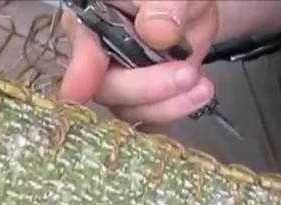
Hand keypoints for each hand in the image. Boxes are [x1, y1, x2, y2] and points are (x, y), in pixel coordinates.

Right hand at [60, 1, 220, 123]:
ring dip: (167, 104)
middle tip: (186, 74)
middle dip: (146, 88)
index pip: (82, 49)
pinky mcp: (142, 99)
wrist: (195, 7)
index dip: (80, 72)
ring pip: (130, 109)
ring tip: (201, 86)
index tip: (78, 92)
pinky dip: (174, 112)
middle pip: (107, 88)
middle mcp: (99, 57)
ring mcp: (121, 81)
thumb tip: (157, 32)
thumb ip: (161, 5)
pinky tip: (197, 96)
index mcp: (93, 22)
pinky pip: (149, 118)